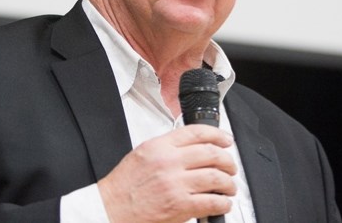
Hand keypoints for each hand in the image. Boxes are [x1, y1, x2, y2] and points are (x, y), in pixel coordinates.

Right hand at [98, 124, 236, 222]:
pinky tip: (222, 203)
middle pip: (211, 154)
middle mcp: (169, 162)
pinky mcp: (180, 205)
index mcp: (160, 146)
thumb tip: (191, 147)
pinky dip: (223, 203)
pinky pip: (212, 201)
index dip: (217, 135)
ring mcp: (176, 184)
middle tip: (230, 167)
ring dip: (228, 183)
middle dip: (228, 161)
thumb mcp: (142, 154)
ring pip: (216, 177)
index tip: (226, 140)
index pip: (196, 132)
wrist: (111, 208)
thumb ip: (166, 148)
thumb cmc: (124, 186)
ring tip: (229, 187)